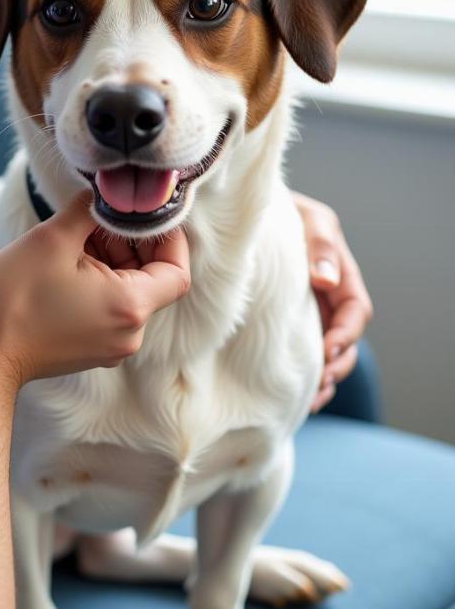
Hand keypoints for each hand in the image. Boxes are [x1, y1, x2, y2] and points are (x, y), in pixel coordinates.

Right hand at [0, 190, 190, 388]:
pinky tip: (68, 266)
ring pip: (129, 293)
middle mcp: (130, 333)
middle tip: (98, 221)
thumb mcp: (53, 239)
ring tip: (76, 241)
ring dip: (112, 262)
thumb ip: (87, 211)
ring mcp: (111, 347)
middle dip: (131, 245)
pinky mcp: (91, 350)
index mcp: (131, 306)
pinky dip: (100, 283)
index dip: (168, 239)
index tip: (143, 217)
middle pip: (153, 280)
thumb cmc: (14, 298)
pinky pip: (111, 310)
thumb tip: (103, 197)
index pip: (178, 271)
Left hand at [293, 192, 373, 412]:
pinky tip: (294, 392)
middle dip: (337, 364)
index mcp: (340, 274)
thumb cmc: (284, 211)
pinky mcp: (285, 319)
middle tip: (320, 383)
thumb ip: (320, 246)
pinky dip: (303, 372)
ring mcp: (309, 310)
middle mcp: (328, 296)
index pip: (356, 310)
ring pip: (325, 350)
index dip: (347, 334)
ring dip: (322, 376)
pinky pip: (300, 349)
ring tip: (309, 398)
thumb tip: (325, 280)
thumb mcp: (309, 219)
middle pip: (345, 339)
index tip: (328, 350)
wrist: (252, 212)